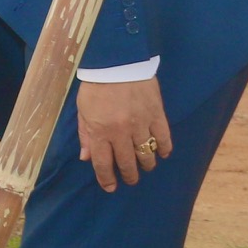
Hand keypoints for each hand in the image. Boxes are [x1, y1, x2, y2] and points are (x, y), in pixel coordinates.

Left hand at [75, 76, 173, 192]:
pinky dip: (164, 148)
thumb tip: (86, 158)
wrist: (117, 60)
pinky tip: (163, 153)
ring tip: (146, 167)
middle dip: (129, 176)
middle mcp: (120, 132)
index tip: (110, 187)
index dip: (107, 179)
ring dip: (146, 165)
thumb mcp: (82, 109)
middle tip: (130, 179)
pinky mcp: (157, 115)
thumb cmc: (96, 84)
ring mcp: (140, 124)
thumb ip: (85, 134)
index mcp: (99, 131)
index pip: (103, 164)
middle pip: (127, 163)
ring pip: (146, 154)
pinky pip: (164, 138)